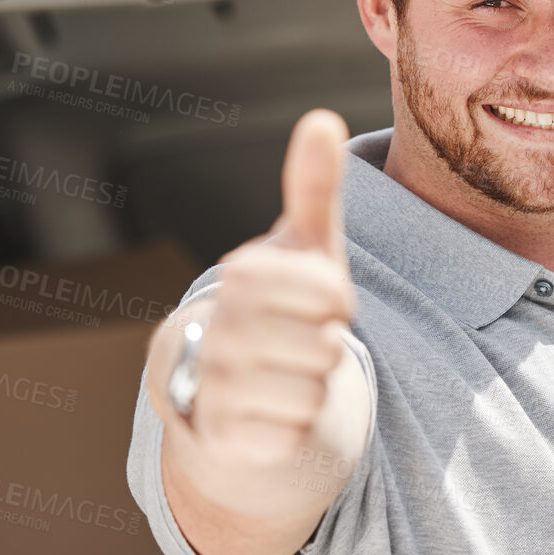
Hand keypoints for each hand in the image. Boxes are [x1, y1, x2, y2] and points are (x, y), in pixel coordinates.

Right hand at [151, 109, 354, 469]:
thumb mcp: (302, 246)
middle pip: (327, 347)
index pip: (333, 295)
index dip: (338, 302)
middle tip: (299, 341)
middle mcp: (219, 328)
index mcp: (241, 276)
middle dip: (326, 346)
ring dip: (313, 387)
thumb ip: (313, 187)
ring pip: (314, 393)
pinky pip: (294, 434)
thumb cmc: (278, 304)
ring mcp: (216, 386)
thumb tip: (323, 118)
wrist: (221, 380)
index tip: (317, 300)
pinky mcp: (223, 436)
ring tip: (285, 373)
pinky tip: (270, 410)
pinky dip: (294, 426)